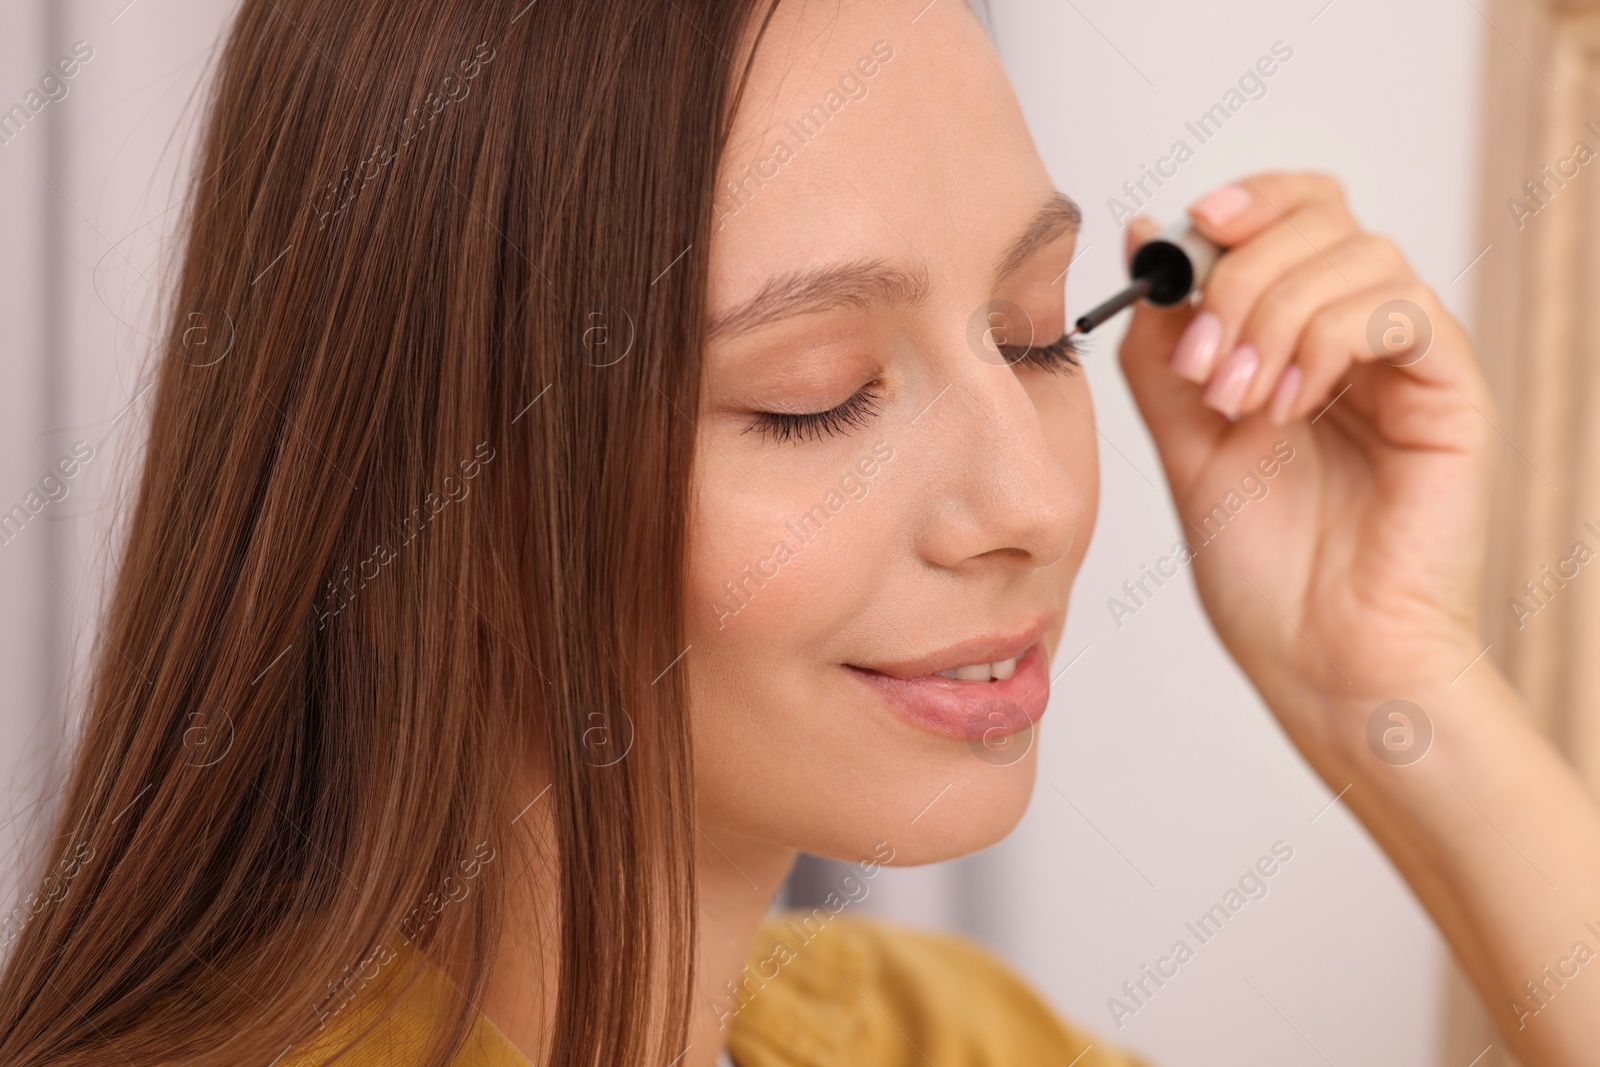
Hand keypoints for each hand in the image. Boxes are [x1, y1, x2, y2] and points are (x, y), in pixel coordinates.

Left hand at [1117, 172, 1495, 743]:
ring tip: (1238, 401)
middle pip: (1322, 217)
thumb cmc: (1265, 572)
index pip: (1291, 213)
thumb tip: (1144, 232)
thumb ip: (1161, 346)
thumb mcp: (1182, 442)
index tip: (1182, 238)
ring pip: (1359, 252)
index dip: (1241, 204)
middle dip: (1239, 272)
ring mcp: (1409, 362)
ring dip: (1275, 314)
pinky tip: (1290, 409)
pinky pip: (1400, 308)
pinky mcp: (1450, 393)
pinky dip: (1328, 339)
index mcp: (1300, 337)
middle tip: (1202, 360)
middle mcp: (1360, 337)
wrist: (1323, 659)